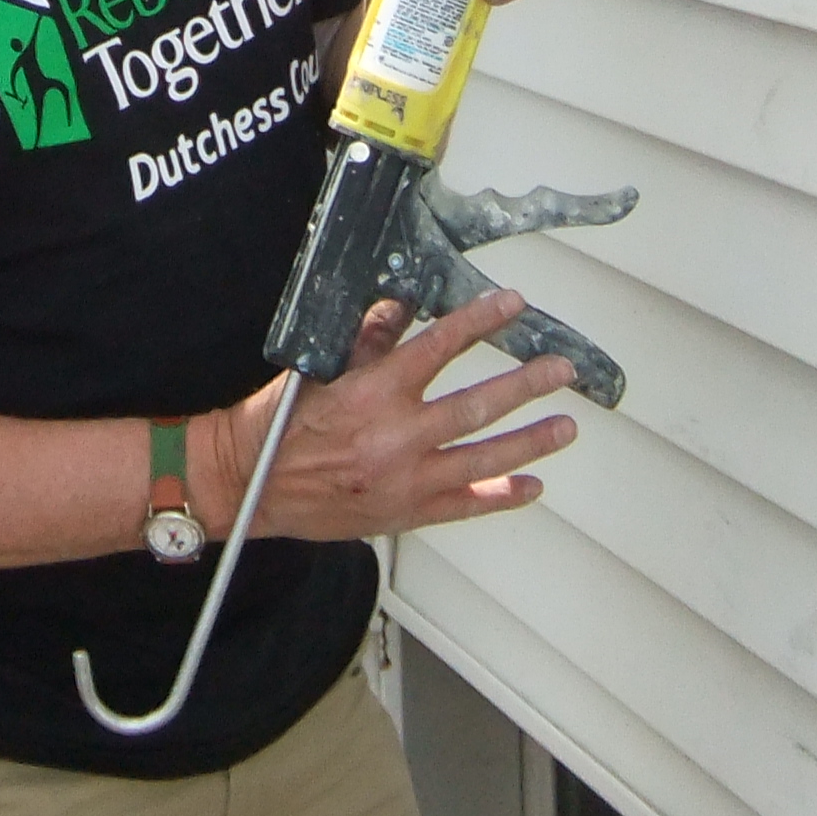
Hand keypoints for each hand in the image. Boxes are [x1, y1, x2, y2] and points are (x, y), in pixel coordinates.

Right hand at [202, 294, 578, 542]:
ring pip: (483, 457)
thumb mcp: (319, 371)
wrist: (250, 487)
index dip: (480, 321)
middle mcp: (396, 436)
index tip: (511, 303)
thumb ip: (367, 340)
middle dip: (526, 385)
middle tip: (561, 370)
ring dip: (530, 439)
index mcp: (373, 393)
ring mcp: (405, 479)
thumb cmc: (279, 426)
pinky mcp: (405, 512)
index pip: (439, 346)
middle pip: (477, 405)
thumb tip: (402, 306)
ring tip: (566, 426)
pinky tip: (532, 485)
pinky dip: (501, 495)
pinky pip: (465, 505)